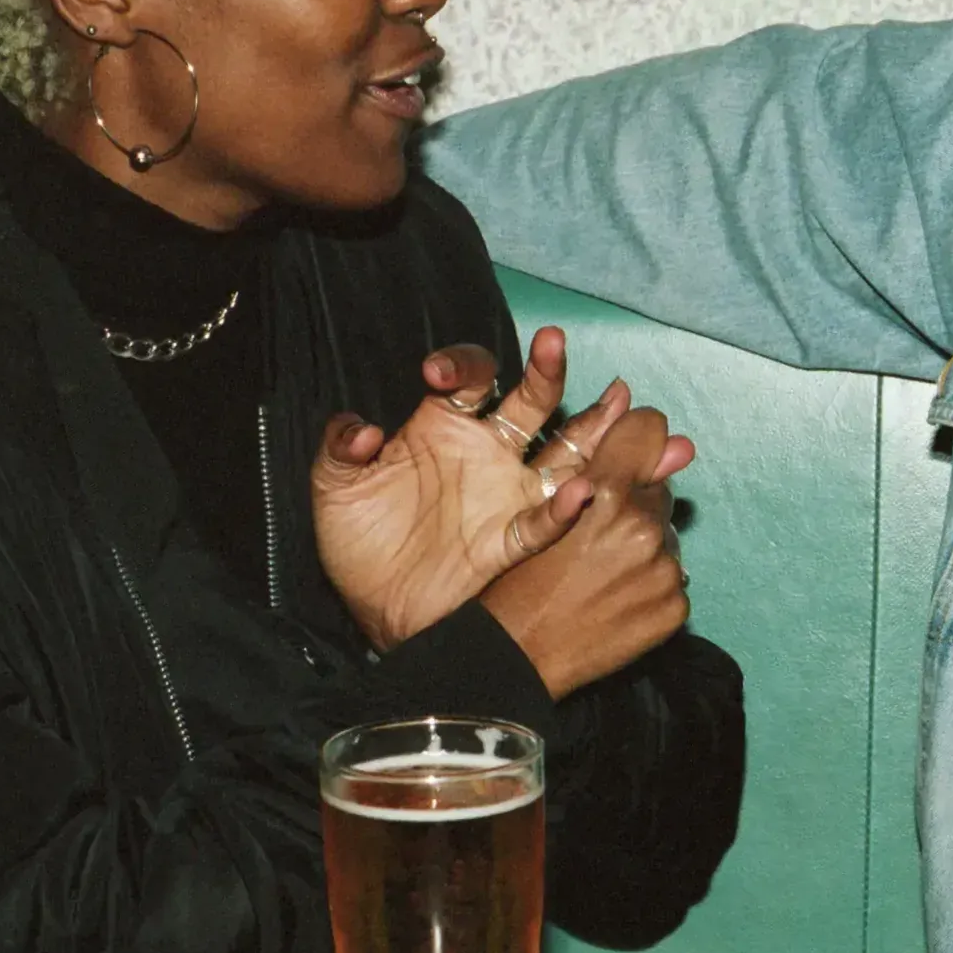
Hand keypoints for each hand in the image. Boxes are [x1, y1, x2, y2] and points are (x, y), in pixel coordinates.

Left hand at [311, 328, 611, 649]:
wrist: (374, 610)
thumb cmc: (357, 542)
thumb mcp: (334, 488)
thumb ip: (339, 449)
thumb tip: (363, 430)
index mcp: (445, 425)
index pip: (470, 378)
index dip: (460, 366)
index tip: (435, 375)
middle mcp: (488, 451)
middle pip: (531, 401)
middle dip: (545, 371)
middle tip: (552, 342)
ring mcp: (507, 494)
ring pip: (562, 452)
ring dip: (591, 428)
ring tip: (618, 400)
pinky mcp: (512, 540)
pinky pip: (545, 521)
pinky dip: (565, 508)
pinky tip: (584, 490)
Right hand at [478, 391, 695, 699]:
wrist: (516, 658)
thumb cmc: (516, 583)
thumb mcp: (541, 515)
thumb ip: (601, 473)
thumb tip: (672, 441)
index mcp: (607, 496)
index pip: (649, 431)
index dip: (637, 437)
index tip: (628, 451)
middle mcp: (645, 529)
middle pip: (657, 490)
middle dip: (634, 504)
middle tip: (596, 536)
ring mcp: (664, 572)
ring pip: (665, 536)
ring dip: (643, 546)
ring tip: (602, 574)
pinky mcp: (674, 609)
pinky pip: (672, 579)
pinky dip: (650, 584)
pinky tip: (616, 599)